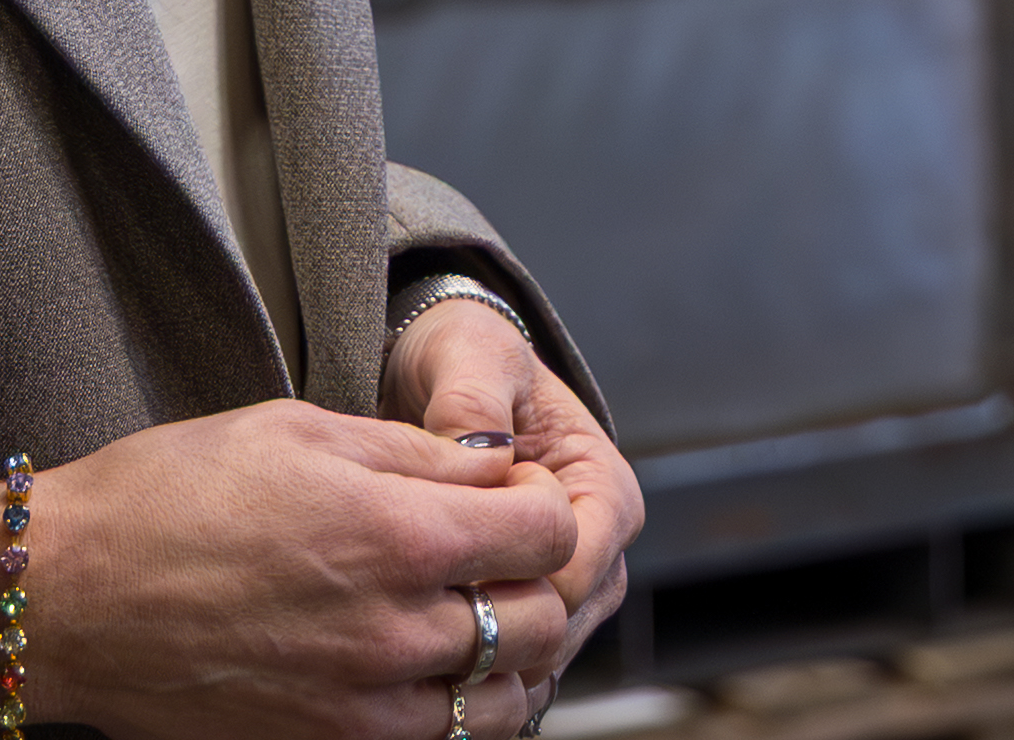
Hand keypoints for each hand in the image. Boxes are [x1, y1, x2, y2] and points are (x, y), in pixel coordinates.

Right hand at [0, 397, 580, 739]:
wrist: (69, 595)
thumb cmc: (167, 497)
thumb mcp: (299, 429)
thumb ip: (414, 451)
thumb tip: (494, 463)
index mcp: (395, 533)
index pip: (548, 532)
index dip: (547, 504)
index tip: (521, 494)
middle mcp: (392, 629)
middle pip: (542, 623)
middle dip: (540, 582)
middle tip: (502, 556)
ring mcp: (361, 705)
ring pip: (500, 702)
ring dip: (507, 661)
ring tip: (470, 619)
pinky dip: (452, 713)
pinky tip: (425, 673)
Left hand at [390, 293, 642, 673]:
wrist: (438, 374)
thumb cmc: (466, 358)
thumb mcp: (470, 353)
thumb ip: (474, 397)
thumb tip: (475, 449)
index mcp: (607, 488)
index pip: (577, 571)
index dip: (512, 581)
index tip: (442, 569)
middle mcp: (600, 545)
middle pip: (563, 626)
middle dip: (492, 628)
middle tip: (413, 608)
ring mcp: (569, 582)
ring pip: (538, 653)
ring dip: (478, 651)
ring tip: (406, 621)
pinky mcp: (531, 603)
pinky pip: (511, 657)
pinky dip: (470, 659)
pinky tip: (416, 639)